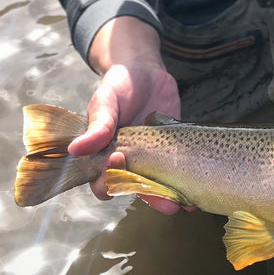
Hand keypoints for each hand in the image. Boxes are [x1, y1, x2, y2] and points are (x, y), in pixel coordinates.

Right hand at [67, 62, 180, 210]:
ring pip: (159, 186)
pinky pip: (178, 171)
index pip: (103, 182)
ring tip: (186, 203)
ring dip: (172, 197)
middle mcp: (128, 163)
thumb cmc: (118, 86)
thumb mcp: (106, 101)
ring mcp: (152, 159)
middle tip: (167, 203)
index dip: (110, 180)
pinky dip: (187, 182)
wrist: (146, 71)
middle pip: (137, 191)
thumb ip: (97, 124)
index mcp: (104, 156)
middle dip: (152, 198)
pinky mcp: (173, 151)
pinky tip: (198, 190)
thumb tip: (75, 150)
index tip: (119, 160)